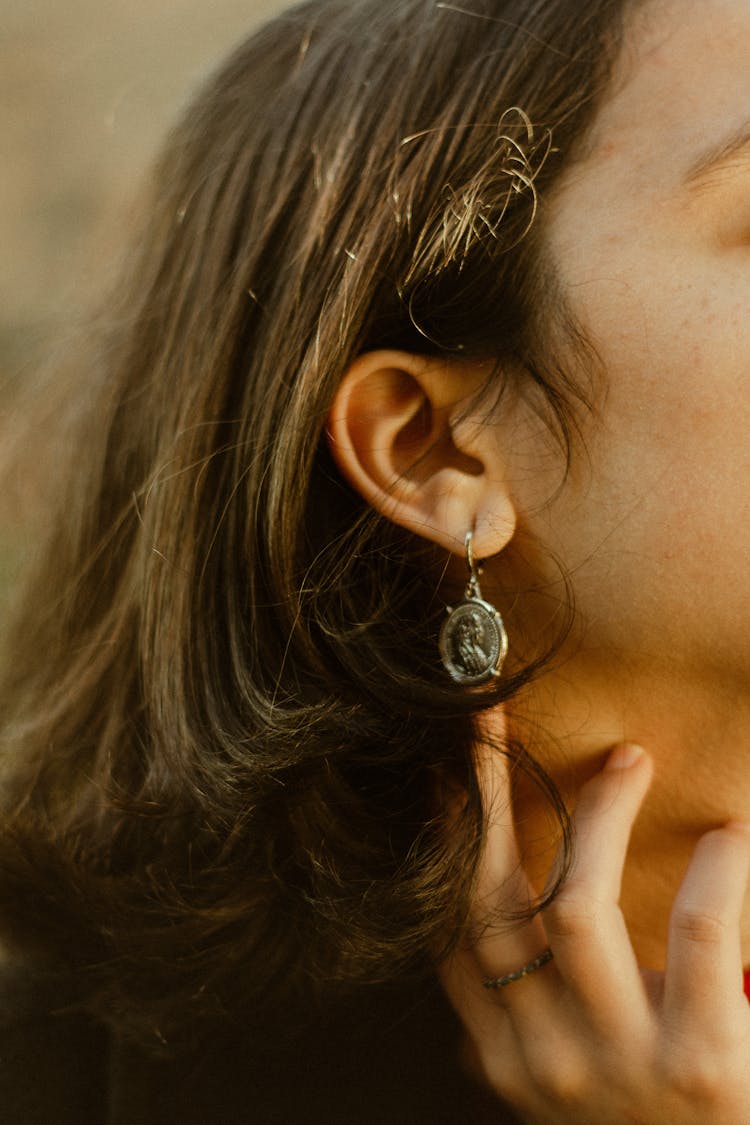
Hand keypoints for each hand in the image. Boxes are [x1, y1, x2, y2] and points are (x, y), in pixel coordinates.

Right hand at [440, 744, 749, 1122]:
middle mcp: (545, 1059)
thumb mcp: (564, 1096)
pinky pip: (696, 933)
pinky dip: (712, 871)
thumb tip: (474, 979)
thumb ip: (519, 1037)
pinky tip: (728, 839)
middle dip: (481, 794)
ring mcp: (618, 1064)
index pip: (452, 930)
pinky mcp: (703, 1067)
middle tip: (488, 716)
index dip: (443, 837)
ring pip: (576, 904)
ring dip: (599, 815)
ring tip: (629, 761)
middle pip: (489, 900)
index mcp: (509, 1059)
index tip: (444, 768)